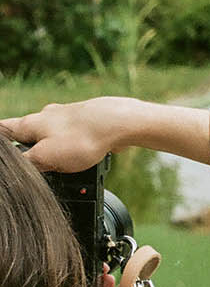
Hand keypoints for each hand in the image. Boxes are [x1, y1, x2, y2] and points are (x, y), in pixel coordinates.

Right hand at [0, 97, 131, 171]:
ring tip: (60, 169)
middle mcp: (45, 117)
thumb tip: (18, 167)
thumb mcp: (46, 157)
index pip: (3, 131)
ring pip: (50, 138)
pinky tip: (80, 160)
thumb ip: (28, 162)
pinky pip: (71, 140)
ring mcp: (66, 118)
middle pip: (27, 136)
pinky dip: (71, 151)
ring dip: (51, 153)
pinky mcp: (85, 124)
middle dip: (29, 153)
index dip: (3, 147)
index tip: (6, 156)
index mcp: (30, 124)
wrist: (120, 123)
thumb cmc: (82, 138)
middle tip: (37, 169)